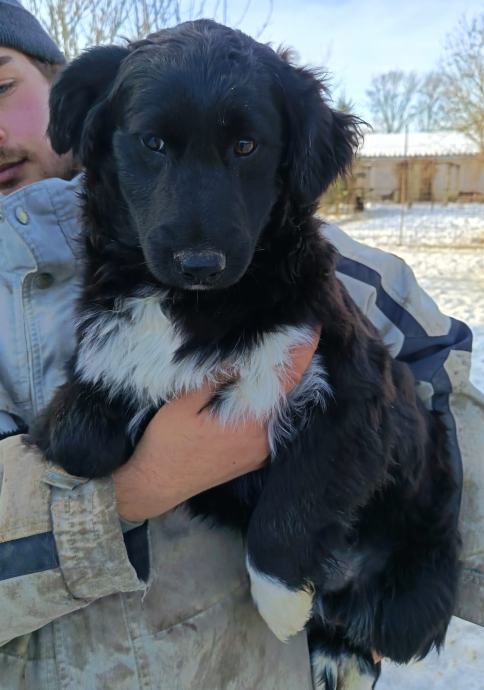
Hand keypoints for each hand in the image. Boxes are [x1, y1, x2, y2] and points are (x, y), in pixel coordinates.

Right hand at [113, 328, 320, 521]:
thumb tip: (243, 353)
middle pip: (293, 392)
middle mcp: (265, 438)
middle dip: (297, 361)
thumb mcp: (184, 403)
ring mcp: (262, 450)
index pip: (290, 378)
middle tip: (298, 331)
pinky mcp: (255, 458)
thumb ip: (217, 377)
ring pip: (284, 407)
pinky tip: (268, 385)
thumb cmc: (167, 443)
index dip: (304, 350)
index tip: (314, 325)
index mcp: (252, 420)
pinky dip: (276, 400)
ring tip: (286, 351)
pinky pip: (274, 422)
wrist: (156, 485)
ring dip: (287, 380)